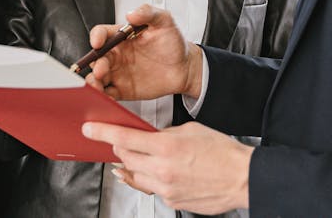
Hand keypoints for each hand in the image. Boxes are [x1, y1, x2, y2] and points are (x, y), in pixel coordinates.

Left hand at [82, 121, 251, 213]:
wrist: (242, 178)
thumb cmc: (222, 152)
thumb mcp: (190, 130)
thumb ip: (164, 133)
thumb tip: (147, 136)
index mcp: (166, 146)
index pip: (124, 138)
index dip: (103, 133)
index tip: (90, 129)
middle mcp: (162, 170)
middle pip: (125, 158)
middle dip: (122, 148)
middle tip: (125, 142)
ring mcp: (165, 188)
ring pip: (134, 176)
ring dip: (135, 165)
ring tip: (147, 157)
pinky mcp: (171, 201)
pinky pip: (151, 189)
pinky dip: (152, 179)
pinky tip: (164, 172)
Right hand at [85, 5, 202, 100]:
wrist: (185, 67)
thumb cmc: (173, 43)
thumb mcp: (164, 21)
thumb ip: (148, 13)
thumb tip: (131, 14)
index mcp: (121, 36)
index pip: (102, 33)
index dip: (96, 37)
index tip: (97, 42)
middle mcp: (116, 54)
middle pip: (96, 58)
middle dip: (94, 64)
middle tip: (100, 70)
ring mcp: (118, 73)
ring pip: (98, 78)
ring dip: (93, 82)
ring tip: (97, 86)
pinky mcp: (123, 90)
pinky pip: (108, 94)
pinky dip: (104, 97)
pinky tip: (106, 98)